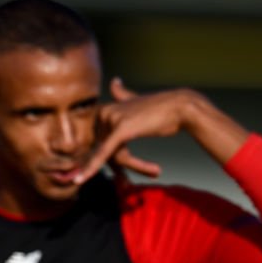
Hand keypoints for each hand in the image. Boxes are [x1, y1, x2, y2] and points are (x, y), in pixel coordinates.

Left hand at [76, 78, 198, 184]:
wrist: (182, 108)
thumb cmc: (162, 109)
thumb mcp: (136, 101)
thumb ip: (122, 95)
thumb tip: (114, 82)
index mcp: (104, 110)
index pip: (102, 144)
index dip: (116, 158)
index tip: (126, 172)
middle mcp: (104, 113)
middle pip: (106, 151)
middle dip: (126, 164)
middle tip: (152, 170)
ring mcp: (111, 120)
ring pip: (113, 156)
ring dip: (134, 167)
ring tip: (155, 170)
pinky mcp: (120, 130)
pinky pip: (104, 154)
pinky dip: (91, 169)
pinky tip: (79, 180)